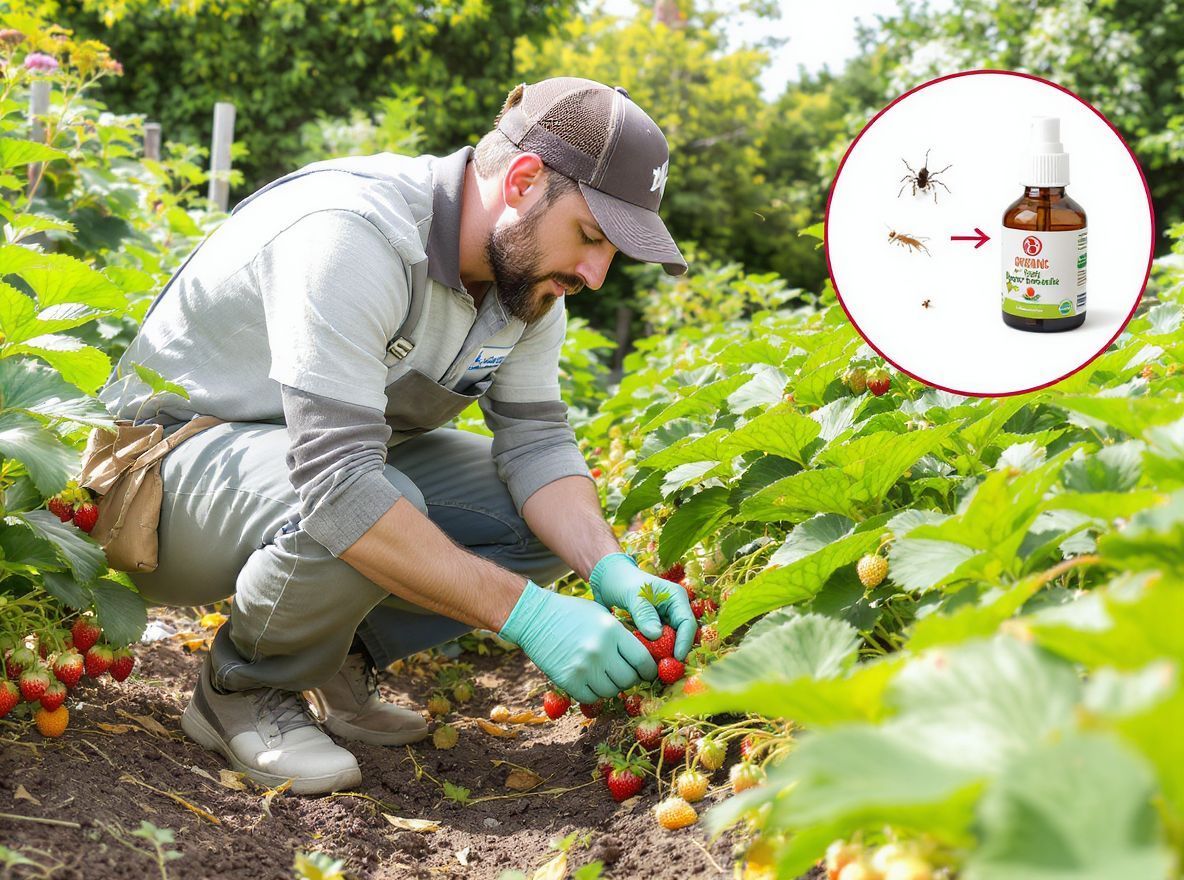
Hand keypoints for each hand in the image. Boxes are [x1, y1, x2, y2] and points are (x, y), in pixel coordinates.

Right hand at [497, 581, 658, 703]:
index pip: (643, 660)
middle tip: (625, 674)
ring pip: (612, 691)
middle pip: (629, 679)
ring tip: (605, 676)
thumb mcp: (603, 615)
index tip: (646, 672)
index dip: (648, 670)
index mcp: (613, 631)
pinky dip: (594, 692)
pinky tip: (590, 680)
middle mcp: (601, 650)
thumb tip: (644, 657)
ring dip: (612, 686)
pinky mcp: (568, 681)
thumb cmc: (573, 613)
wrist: (536, 618)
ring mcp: (584, 667)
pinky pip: (591, 697)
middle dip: (630, 679)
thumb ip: (623, 635)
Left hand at [588, 552, 696, 660]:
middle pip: (682, 635)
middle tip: (664, 668)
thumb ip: (644, 614)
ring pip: (671, 641)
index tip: (676, 658)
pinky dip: (654, 651)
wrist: (609, 579)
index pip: (687, 623)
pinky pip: (659, 643)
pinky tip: (644, 659)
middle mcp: (675, 609)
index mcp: (676, 597)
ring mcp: (666, 619)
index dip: (685, 642)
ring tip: (653, 666)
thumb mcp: (633, 596)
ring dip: (663, 653)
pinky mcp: (656, 627)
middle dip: (675, 651)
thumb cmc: (622, 582)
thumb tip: (657, 635)